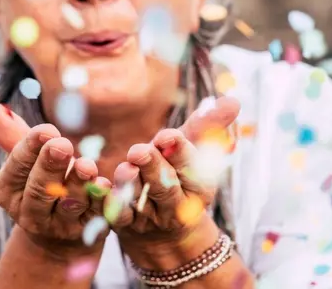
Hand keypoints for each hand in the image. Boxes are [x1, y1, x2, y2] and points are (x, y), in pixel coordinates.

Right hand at [0, 103, 111, 257]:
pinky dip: (103, 201)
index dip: (30, 148)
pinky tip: (108, 186)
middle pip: (39, 190)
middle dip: (50, 166)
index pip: (16, 167)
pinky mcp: (90, 232)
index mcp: (9, 191)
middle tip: (62, 144)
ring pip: (70, 204)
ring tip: (87, 165)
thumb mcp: (25, 160)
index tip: (45, 130)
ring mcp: (60, 226)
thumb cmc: (40, 181)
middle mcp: (31, 213)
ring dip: (79, 184)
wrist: (61, 230)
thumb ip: (9, 134)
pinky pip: (98, 216)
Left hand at [106, 97, 239, 259]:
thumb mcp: (195, 152)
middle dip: (153, 167)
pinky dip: (106, 201)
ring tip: (125, 168)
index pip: (191, 168)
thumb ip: (208, 126)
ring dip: (129, 184)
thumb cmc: (180, 176)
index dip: (179, 152)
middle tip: (139, 150)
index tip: (167, 136)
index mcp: (198, 186)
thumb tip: (233, 100)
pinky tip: (99, 184)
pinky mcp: (125, 225)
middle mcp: (176, 205)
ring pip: (139, 201)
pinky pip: (115, 215)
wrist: (165, 230)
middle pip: (165, 186)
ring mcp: (150, 218)